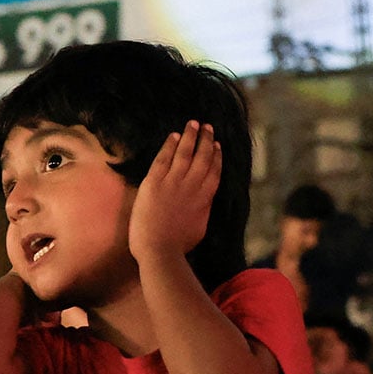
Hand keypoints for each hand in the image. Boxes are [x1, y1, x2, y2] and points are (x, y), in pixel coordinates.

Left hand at [128, 120, 220, 261]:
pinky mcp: (154, 182)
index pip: (214, 170)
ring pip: (185, 152)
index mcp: (205, 197)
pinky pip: (164, 157)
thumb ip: (203, 209)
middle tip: (208, 127)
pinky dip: (170, 145)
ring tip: (193, 123)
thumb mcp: (199, 226)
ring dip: (190, 136)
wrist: (159, 250)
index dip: (217, 156)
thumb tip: (204, 200)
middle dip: (206, 139)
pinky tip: (173, 135)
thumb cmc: (178, 245)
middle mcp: (192, 185)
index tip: (218, 145)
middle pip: (203, 156)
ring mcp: (173, 182)